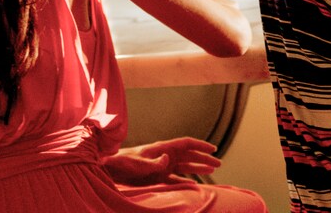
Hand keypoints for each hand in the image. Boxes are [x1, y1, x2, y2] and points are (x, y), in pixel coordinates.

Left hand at [104, 137, 220, 185]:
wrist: (112, 170)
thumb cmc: (123, 163)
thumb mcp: (138, 163)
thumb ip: (153, 162)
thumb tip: (168, 160)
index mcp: (163, 148)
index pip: (186, 144)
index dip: (201, 146)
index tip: (214, 149)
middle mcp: (165, 156)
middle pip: (189, 155)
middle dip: (204, 158)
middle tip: (219, 163)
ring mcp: (162, 166)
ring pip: (185, 167)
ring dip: (198, 168)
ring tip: (213, 170)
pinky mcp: (157, 177)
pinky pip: (176, 179)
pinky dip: (186, 182)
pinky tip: (194, 185)